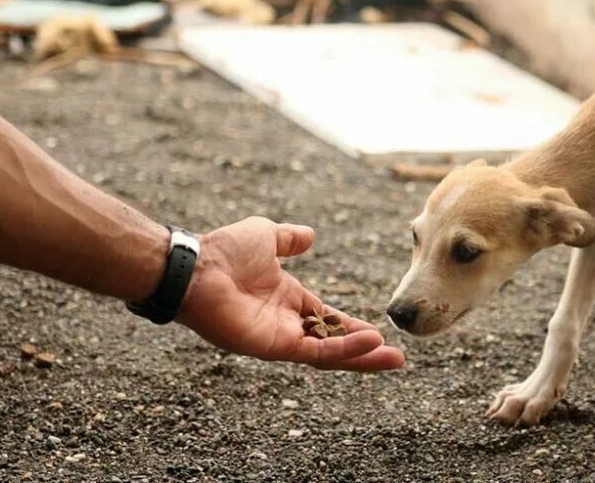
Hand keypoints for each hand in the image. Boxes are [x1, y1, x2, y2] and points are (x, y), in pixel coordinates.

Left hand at [176, 217, 404, 370]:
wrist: (198, 266)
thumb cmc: (225, 250)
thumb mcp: (267, 236)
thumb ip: (289, 239)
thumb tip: (311, 235)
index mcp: (287, 299)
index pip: (328, 319)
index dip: (353, 326)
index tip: (380, 331)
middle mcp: (285, 323)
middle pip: (334, 343)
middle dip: (365, 351)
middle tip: (397, 358)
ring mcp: (280, 337)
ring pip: (329, 354)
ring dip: (361, 356)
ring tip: (393, 358)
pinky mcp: (274, 346)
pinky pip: (316, 351)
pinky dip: (344, 349)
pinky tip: (370, 343)